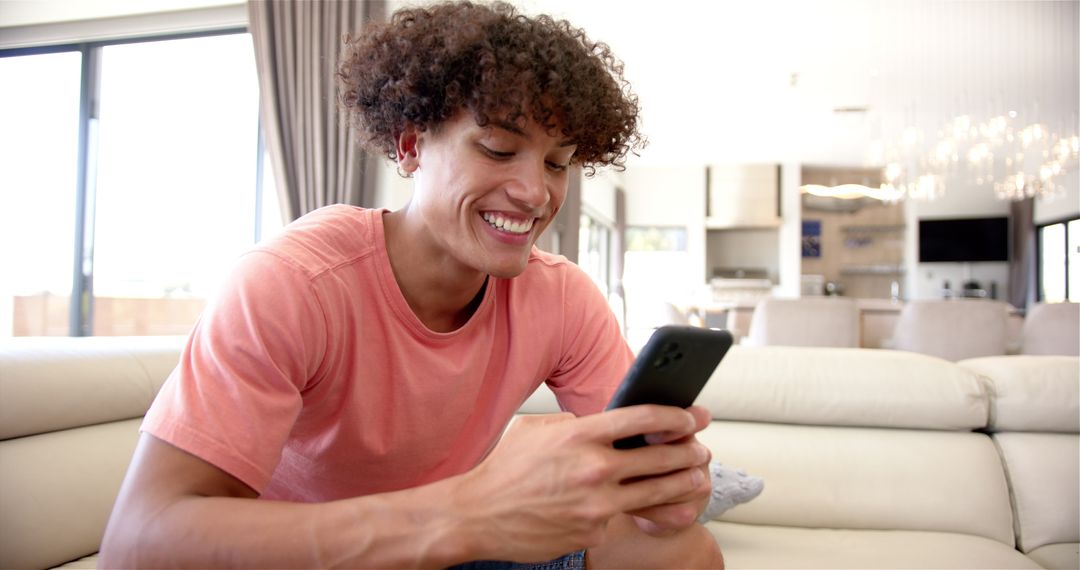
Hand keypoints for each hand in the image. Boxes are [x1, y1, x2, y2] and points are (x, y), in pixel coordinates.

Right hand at [448, 406, 708, 562]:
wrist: (477, 516)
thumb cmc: (505, 470)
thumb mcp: (537, 429)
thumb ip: (574, 424)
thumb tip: (603, 425)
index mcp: (580, 435)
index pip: (643, 418)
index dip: (676, 416)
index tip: (690, 417)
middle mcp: (594, 468)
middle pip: (661, 457)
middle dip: (690, 452)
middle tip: (702, 450)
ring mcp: (596, 504)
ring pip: (655, 492)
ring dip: (682, 484)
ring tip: (697, 479)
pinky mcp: (593, 532)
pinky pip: (620, 518)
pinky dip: (630, 512)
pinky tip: (646, 508)